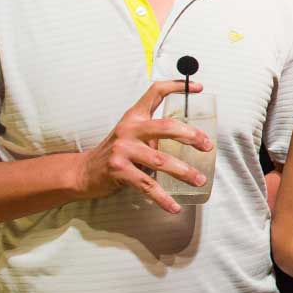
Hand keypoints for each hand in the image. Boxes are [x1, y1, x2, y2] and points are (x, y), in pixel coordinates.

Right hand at [75, 80, 212, 213]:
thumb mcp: (132, 134)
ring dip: (184, 172)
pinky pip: (147, 186)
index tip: (199, 87)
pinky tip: (174, 206)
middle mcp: (129, 129)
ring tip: (199, 180)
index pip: (155, 92)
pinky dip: (163, 198)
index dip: (177, 86)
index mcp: (134, 117)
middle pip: (166, 127)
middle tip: (208, 146)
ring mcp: (122, 150)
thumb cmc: (116, 153)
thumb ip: (154, 132)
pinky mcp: (119, 170)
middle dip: (191, 136)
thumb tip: (190, 138)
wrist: (84, 172)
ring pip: (161, 161)